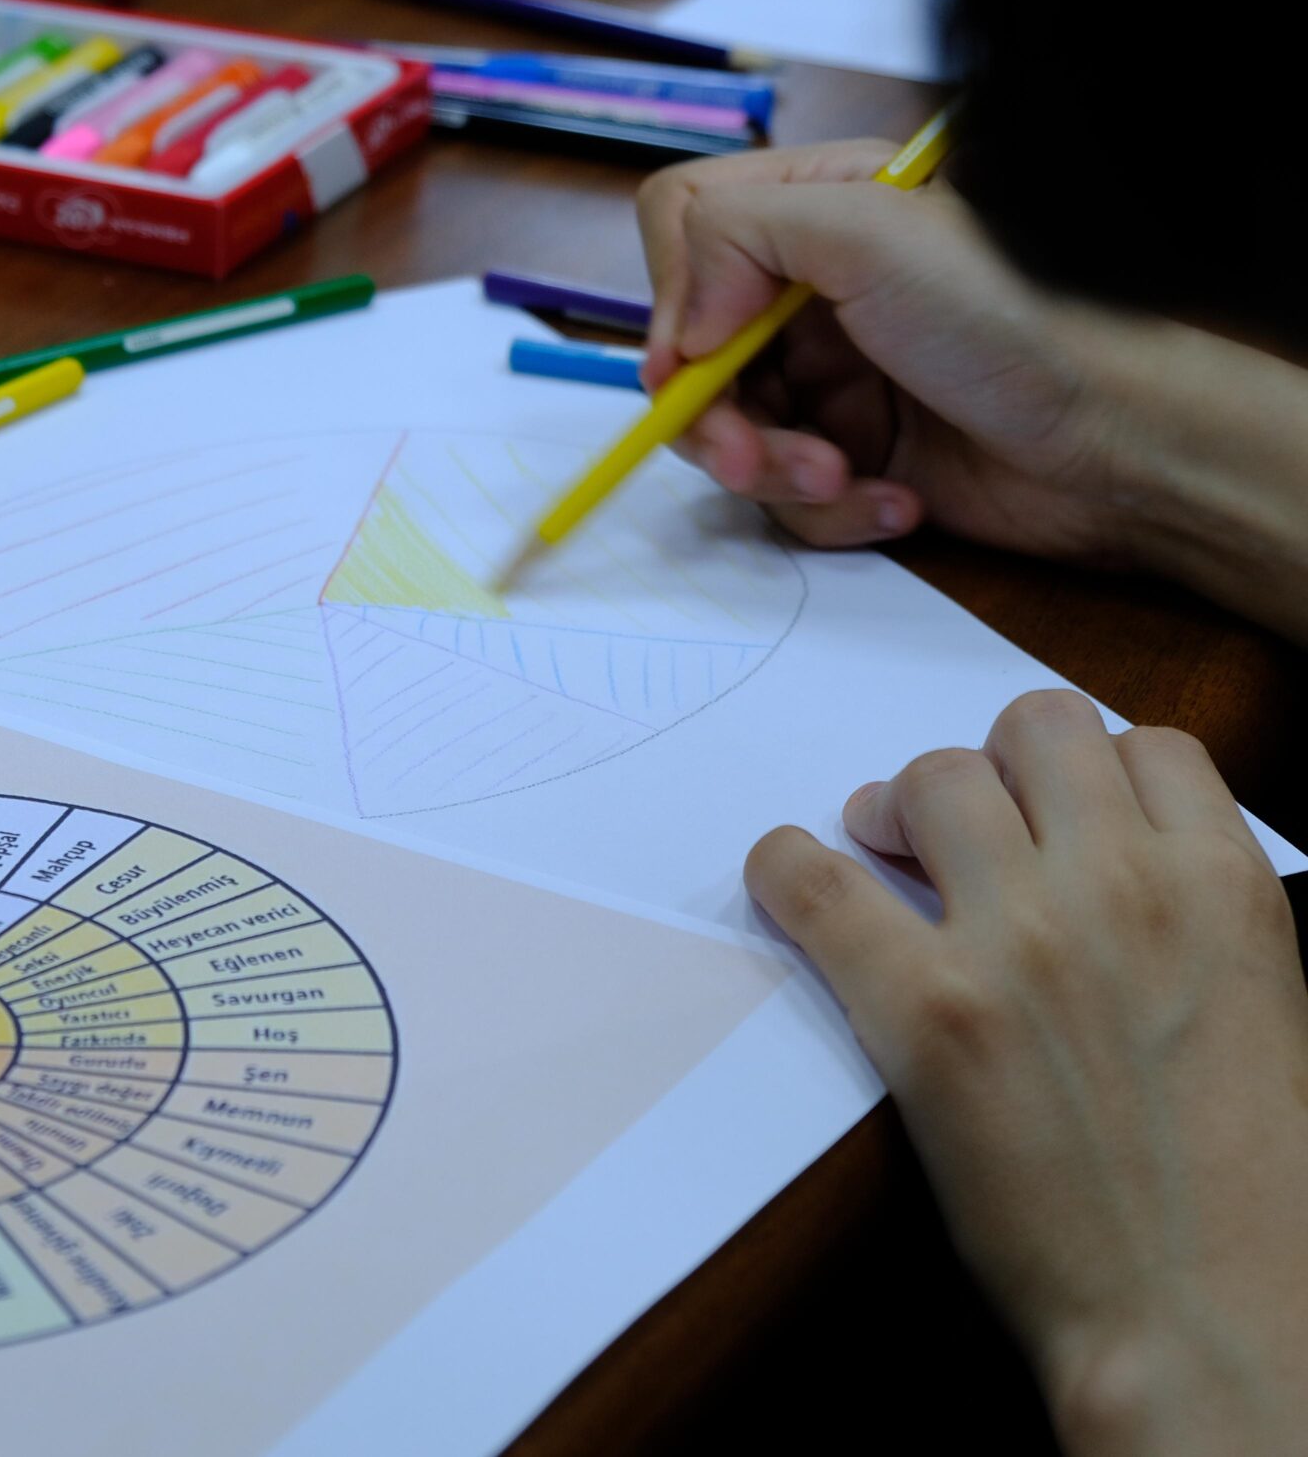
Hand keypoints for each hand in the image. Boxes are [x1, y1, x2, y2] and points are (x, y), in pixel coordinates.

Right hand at [633, 139, 1142, 558]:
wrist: (1125, 445)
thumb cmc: (1017, 319)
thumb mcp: (872, 235)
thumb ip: (739, 236)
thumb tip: (676, 335)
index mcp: (819, 207)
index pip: (684, 225)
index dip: (674, 295)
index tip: (700, 359)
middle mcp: (813, 288)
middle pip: (689, 350)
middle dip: (717, 416)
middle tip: (754, 461)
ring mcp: (831, 375)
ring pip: (727, 435)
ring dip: (775, 472)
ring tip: (844, 480)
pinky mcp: (852, 456)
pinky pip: (783, 497)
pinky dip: (829, 511)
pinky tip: (897, 500)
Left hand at [747, 690, 1307, 1456]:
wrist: (1205, 1311)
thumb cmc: (1239, 1181)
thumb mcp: (1255, 1003)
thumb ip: (1184, 910)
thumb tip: (1083, 851)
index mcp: (1225, 886)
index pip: (1140, 744)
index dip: (1080, 772)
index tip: (1042, 811)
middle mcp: (1125, 888)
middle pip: (1027, 731)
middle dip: (987, 771)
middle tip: (945, 827)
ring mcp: (1020, 941)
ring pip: (927, 779)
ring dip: (894, 808)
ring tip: (879, 854)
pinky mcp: (925, 1010)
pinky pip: (816, 880)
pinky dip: (787, 870)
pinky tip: (790, 886)